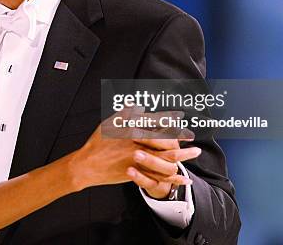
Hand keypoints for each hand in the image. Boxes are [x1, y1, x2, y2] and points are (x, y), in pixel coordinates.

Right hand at [69, 112, 198, 190]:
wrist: (87, 165)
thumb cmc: (97, 143)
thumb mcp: (108, 124)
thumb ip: (124, 114)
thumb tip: (137, 104)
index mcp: (131, 129)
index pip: (155, 121)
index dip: (169, 119)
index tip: (180, 117)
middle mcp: (137, 144)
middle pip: (166, 139)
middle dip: (181, 136)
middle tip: (192, 135)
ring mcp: (138, 159)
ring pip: (166, 157)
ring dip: (183, 155)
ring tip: (195, 152)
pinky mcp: (138, 173)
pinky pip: (161, 175)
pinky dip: (174, 178)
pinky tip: (184, 177)